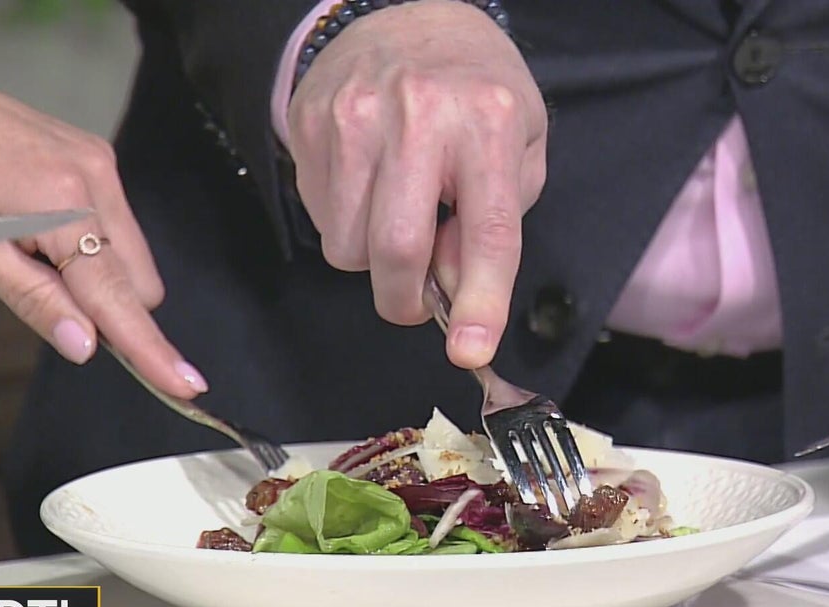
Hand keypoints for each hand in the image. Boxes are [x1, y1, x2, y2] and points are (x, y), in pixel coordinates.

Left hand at [0, 33, 206, 397]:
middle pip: (137, 280)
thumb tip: (87, 346)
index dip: (149, 347)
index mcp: (63, 202)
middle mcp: (96, 176)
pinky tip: (39, 227)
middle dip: (106, 305)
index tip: (187, 385)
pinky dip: (89, 244)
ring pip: (130, 254)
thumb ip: (36, 301)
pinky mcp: (97, 155)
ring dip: (94, 273)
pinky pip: (117, 223)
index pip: (117, 295)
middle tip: (39, 290)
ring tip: (27, 249)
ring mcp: (101, 162)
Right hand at [286, 1, 546, 367]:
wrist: (403, 19)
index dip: (481, 301)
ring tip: (395, 218)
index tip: (470, 350)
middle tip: (415, 303)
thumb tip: (456, 295)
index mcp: (487, 121)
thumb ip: (496, 225)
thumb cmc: (474, 94)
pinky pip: (319, 220)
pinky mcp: (310, 125)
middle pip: (396, 249)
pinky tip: (367, 189)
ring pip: (347, 247)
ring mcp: (353, 117)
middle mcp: (417, 115)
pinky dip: (345, 227)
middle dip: (404, 300)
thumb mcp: (518, 150)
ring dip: (372, 260)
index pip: (487, 230)